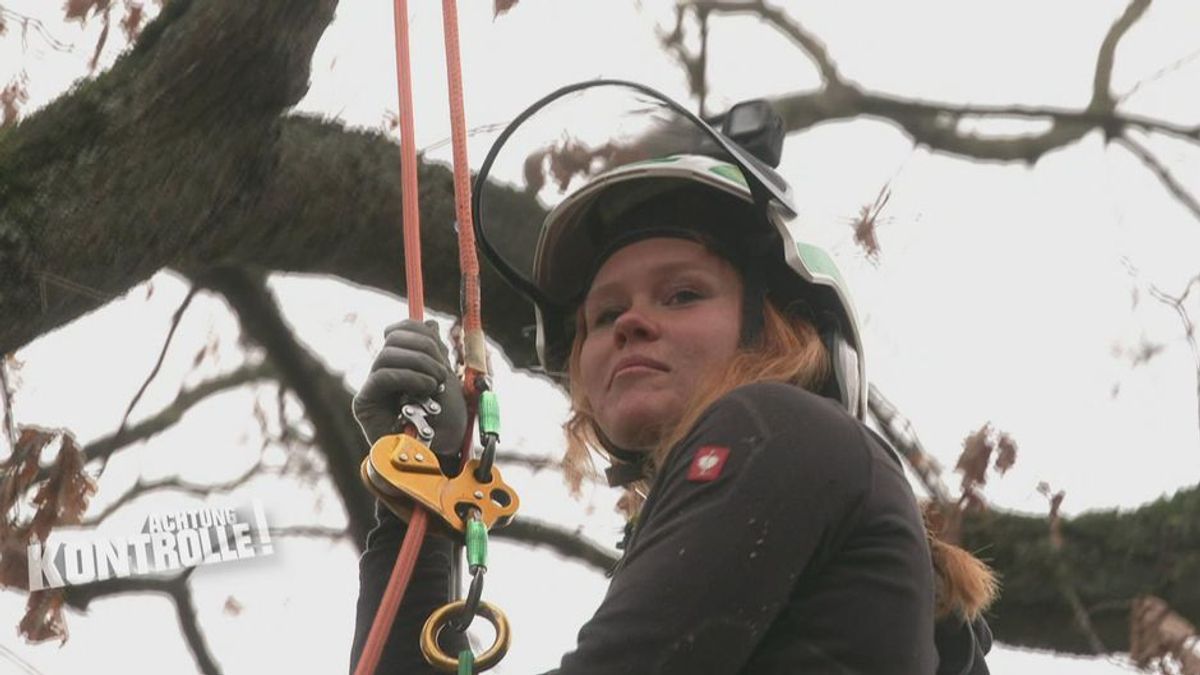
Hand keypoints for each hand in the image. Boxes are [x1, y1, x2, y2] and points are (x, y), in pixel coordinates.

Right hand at [353, 320, 467, 470]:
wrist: (438, 455)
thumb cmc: (443, 422)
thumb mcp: (444, 377)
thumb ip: (434, 352)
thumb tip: (428, 323)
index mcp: (402, 363)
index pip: (400, 330)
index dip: (420, 332)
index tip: (440, 352)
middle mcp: (383, 373)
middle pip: (394, 338)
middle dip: (424, 349)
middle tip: (441, 374)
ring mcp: (373, 388)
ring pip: (387, 354)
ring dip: (419, 365)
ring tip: (435, 385)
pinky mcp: (364, 404)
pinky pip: (381, 376)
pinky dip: (407, 377)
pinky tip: (424, 390)